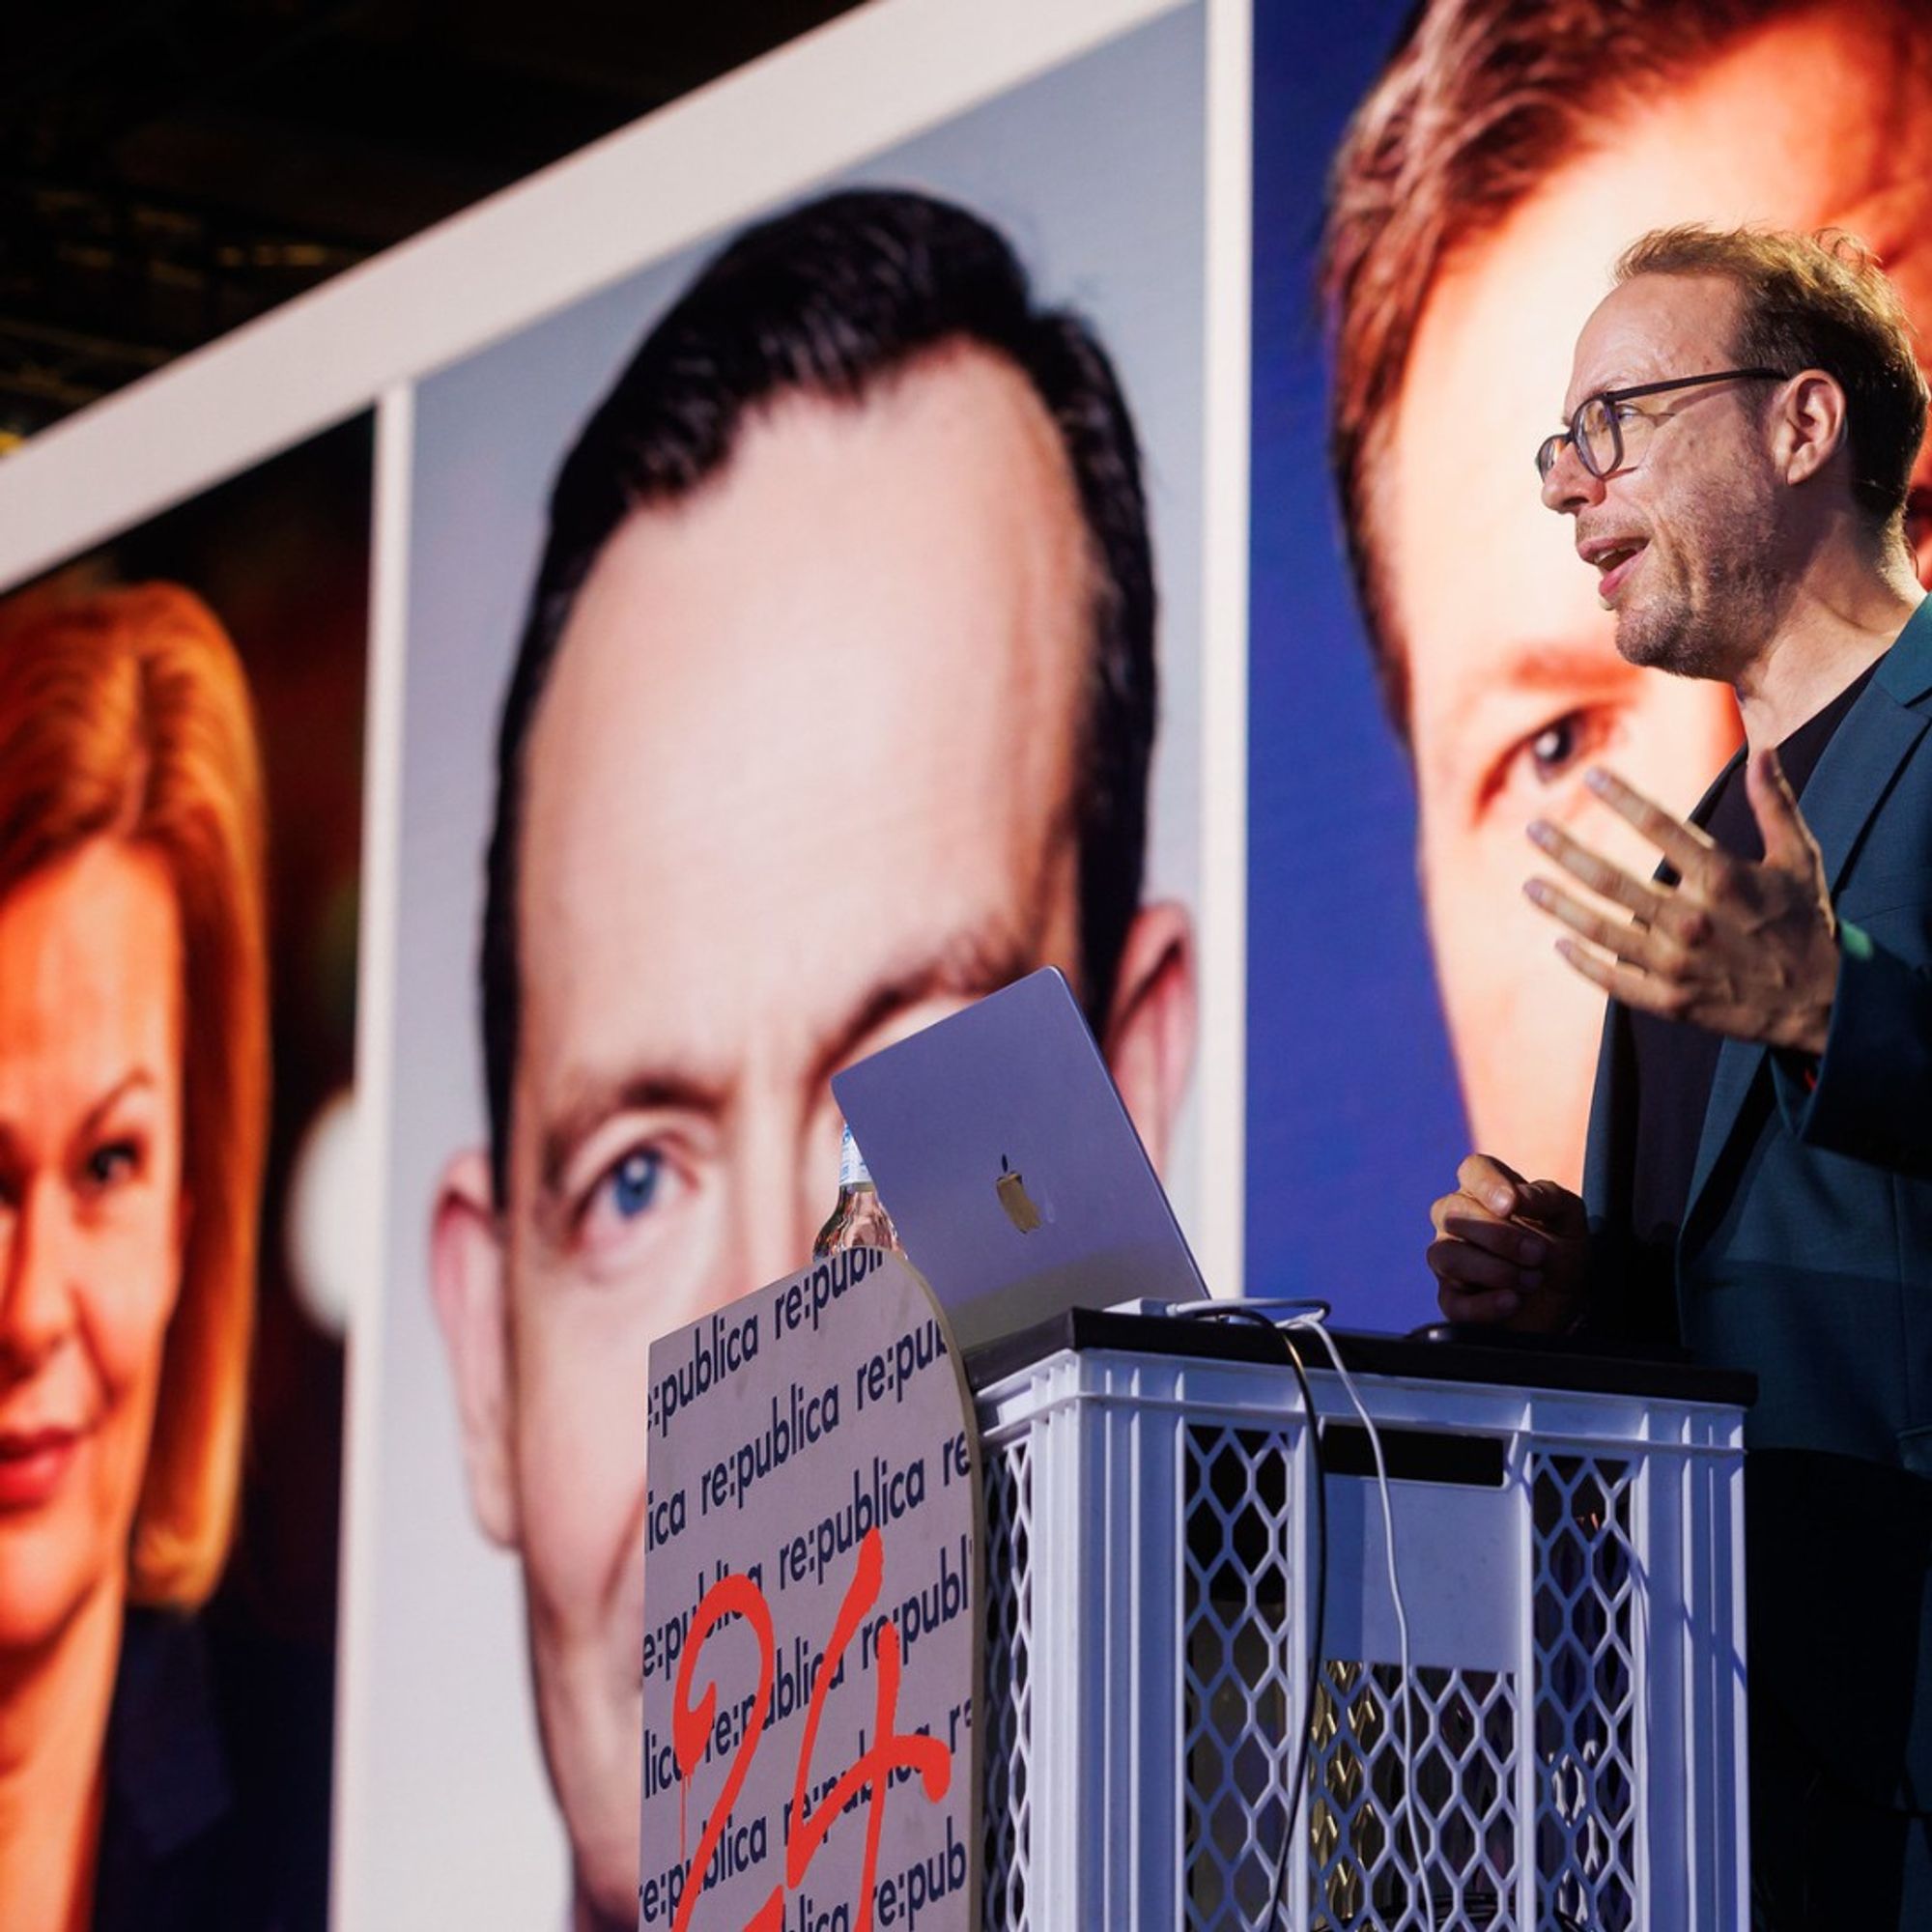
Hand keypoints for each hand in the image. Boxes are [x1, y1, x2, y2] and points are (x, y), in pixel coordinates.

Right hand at [1427, 1154, 1588, 1332]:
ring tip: (1532, 1280)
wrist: (1566, 1304)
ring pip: (1447, 1255)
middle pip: (1452, 1213)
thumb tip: (1517, 1196)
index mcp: (1486, 1192)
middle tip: (1538, 1253)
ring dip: (1495, 1269)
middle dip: (1498, 1235)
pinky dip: (1484, 1304)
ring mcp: (1450, 1261)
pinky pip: (1453, 1302)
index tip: (1511, 1206)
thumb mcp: (1569, 1220)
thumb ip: (1548, 1197)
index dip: (1487, 1184)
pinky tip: (1512, 1301)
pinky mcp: (1453, 1300)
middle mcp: (1458, 1222)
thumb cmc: (1561, 1253)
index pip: (1472, 1170)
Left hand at [1523, 753, 1837, 1055]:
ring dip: (1560, 905)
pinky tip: (1560, 944)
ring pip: (1601, 930)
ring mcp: (1676, 965)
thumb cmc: (1806, 923)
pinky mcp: (1671, 1001)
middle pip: (1611, 879)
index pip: (1660, 828)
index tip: (1592, 776)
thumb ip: (1774, 805)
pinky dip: (1584, 963)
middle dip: (1566, 851)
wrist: (1823, 1003)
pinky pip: (1614, 981)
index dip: (1623, 798)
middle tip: (1533, 829)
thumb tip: (1762, 750)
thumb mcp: (1800, 859)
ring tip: (1529, 884)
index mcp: (1723, 880)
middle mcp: (1692, 920)